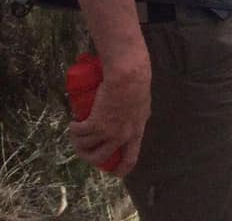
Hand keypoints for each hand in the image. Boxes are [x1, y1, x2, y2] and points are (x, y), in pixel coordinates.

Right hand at [70, 55, 148, 176]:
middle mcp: (122, 136)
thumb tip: (129, 120)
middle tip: (83, 150)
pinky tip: (73, 124)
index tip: (115, 173)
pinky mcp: (95, 123)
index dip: (122, 168)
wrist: (128, 75)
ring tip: (76, 133)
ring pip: (85, 146)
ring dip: (77, 141)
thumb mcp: (142, 105)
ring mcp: (108, 131)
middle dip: (88, 157)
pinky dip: (73, 129)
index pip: (131, 158)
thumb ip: (136, 115)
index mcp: (136, 131)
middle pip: (101, 158)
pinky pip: (79, 132)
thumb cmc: (137, 84)